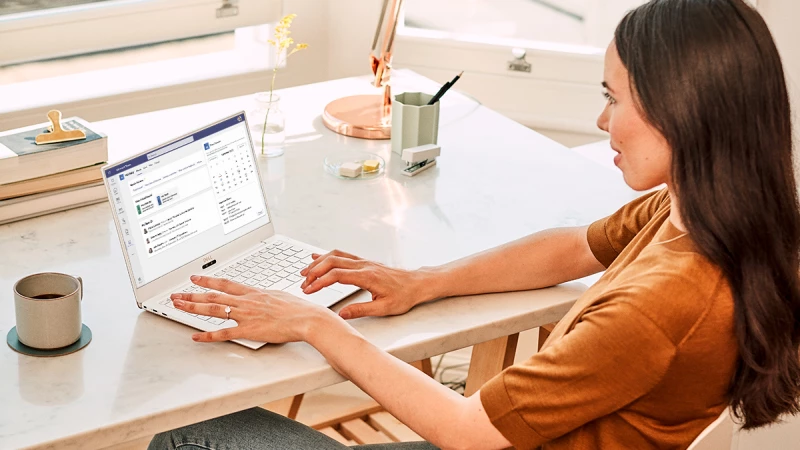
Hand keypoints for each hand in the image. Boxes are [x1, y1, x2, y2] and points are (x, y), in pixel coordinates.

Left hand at [170, 275, 335, 342]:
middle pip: (213, 296)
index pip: (225, 284)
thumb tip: (262, 297)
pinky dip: (208, 335)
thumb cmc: (299, 309)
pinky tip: (196, 337)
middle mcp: (247, 301)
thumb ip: (266, 298)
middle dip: (192, 295)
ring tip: (178, 307)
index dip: (208, 281)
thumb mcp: (280, 296)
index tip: (195, 278)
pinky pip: (224, 333)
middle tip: (177, 294)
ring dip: (193, 308)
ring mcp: (246, 315)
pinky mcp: (249, 330)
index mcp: (254, 293)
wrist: (308, 318)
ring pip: (213, 310)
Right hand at [299, 249, 436, 318]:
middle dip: (314, 272)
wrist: (417, 284)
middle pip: (332, 262)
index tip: (308, 290)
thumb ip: (361, 310)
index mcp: (367, 277)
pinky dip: (328, 256)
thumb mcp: (384, 309)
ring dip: (318, 263)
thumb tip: (341, 315)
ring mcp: (364, 262)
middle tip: (303, 283)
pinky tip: (318, 258)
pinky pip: (342, 255)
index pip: (337, 275)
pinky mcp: (364, 262)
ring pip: (336, 256)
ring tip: (305, 272)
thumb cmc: (404, 296)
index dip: (320, 282)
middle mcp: (364, 266)